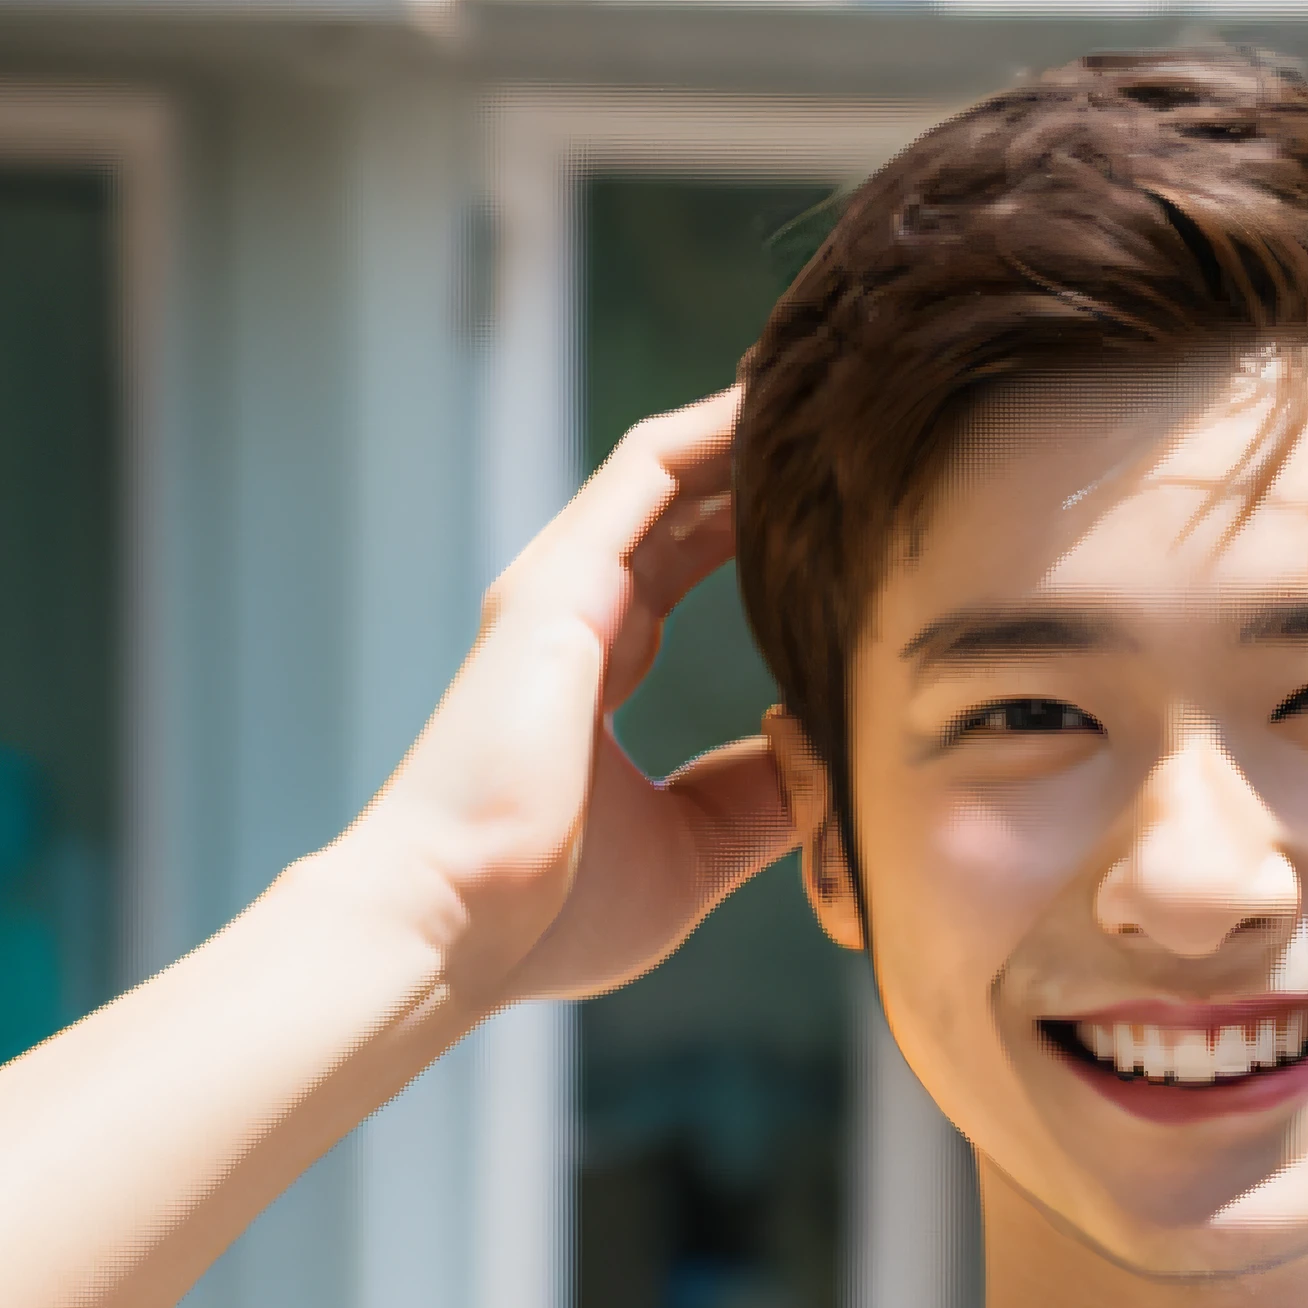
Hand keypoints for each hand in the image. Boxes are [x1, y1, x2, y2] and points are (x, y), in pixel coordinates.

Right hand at [341, 386, 797, 1014]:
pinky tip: (778, 402)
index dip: (758, 528)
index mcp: (598, 670)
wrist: (458, 926)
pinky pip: (647, 471)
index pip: (687, 564)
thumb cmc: (551, 915)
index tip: (841, 508)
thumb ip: (759, 797)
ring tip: (825, 381)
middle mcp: (577, 615)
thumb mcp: (695, 852)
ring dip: (743, 423)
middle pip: (682, 503)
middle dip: (757, 458)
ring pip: (668, 469)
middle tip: (849, 417)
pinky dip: (713, 431)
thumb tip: (831, 760)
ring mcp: (561, 590)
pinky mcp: (558, 582)